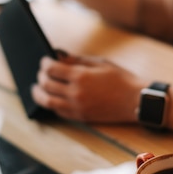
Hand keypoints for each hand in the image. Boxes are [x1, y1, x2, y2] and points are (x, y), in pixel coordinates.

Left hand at [31, 54, 147, 122]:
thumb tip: (58, 56)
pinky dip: (51, 104)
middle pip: (46, 85)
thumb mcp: (100, 62)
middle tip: (41, 73)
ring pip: (48, 101)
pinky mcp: (81, 117)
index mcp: (81, 76)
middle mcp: (76, 93)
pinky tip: (50, 99)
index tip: (44, 60)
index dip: (44, 63)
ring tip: (36, 88)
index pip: (51, 69)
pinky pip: (59, 111)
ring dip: (39, 94)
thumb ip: (77, 60)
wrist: (136, 100)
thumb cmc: (121, 78)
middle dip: (40, 77)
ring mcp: (77, 107)